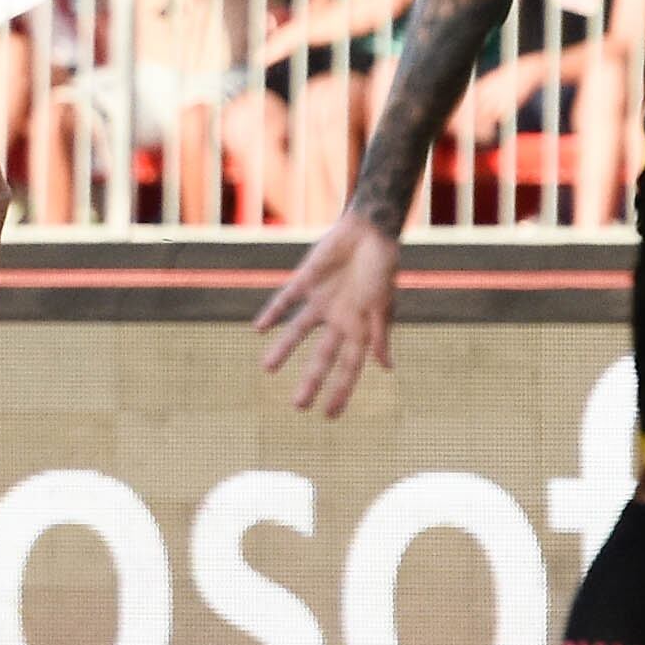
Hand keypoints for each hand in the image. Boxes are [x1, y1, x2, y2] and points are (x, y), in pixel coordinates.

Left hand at [254, 216, 399, 415]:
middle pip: (321, 357)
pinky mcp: (306, 281)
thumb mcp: (383, 305)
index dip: (340, 391)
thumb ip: (380, 336)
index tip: (329, 415)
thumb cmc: (383, 267)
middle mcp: (339, 319)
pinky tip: (259, 327)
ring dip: (283, 349)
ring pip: (298, 332)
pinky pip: (286, 300)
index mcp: (361, 328)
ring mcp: (321, 301)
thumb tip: (386, 368)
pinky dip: (273, 313)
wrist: (371, 229)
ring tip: (266, 368)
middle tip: (298, 406)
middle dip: (311, 381)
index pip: (349, 368)